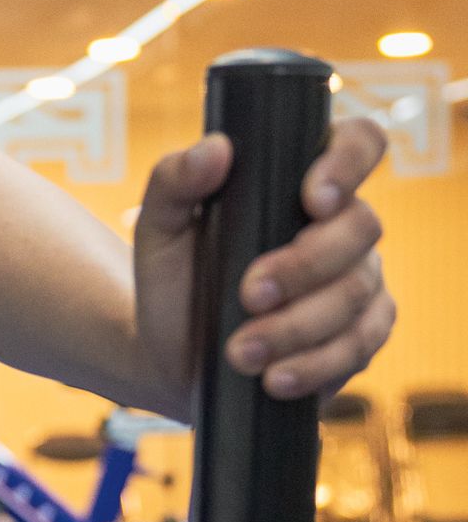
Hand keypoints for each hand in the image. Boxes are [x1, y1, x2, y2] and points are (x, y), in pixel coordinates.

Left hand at [133, 115, 394, 409]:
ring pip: (357, 294)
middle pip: (361, 228)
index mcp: (303, 184)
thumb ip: (175, 181)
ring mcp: (359, 283)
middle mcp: (343, 228)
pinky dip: (315, 366)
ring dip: (297, 326)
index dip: (349, 162)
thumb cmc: (174, 281)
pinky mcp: (360, 337)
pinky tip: (275, 378)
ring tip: (239, 352)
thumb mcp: (159, 229)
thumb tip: (215, 148)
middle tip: (248, 294)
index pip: (358, 143)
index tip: (312, 198)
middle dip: (305, 265)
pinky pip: (359, 347)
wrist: (171, 357)